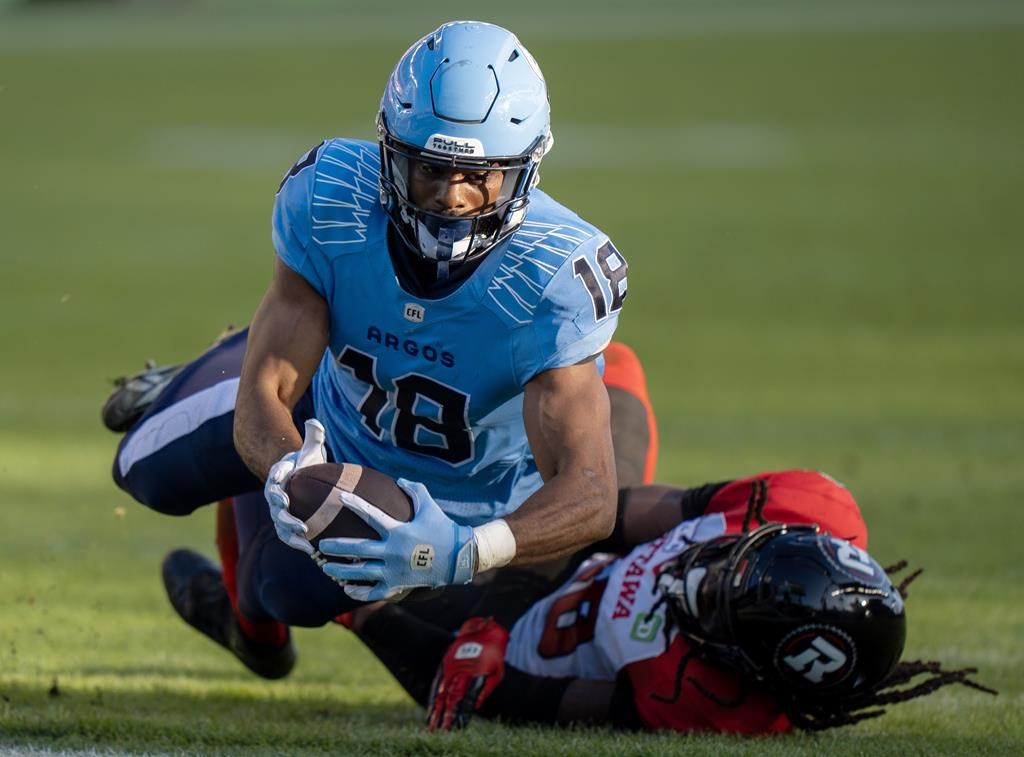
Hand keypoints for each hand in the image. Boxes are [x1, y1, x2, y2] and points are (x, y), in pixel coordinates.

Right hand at [263, 418, 326, 554]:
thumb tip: (313, 422)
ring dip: (291, 534)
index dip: (277, 489)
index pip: (274, 481)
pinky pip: (288, 535)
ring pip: (280, 525)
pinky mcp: (286, 523)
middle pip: (275, 508)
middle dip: (285, 517)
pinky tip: (312, 550)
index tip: (283, 497)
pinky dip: (297, 543)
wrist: (300, 478)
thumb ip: (313, 436)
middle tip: (299, 524)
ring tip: (306, 542)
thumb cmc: (305, 463)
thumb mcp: (310, 449)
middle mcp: (274, 494)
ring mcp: (278, 510)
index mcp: (279, 475)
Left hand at [318, 479, 475, 600]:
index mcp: (398, 530)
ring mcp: (394, 570)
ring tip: (326, 568)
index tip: (340, 497)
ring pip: (360, 573)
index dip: (354, 504)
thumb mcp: (429, 505)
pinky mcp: (397, 585)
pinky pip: (373, 592)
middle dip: (336, 547)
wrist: (459, 557)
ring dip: (341, 571)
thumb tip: (399, 480)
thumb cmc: (442, 528)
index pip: (371, 515)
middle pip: (357, 549)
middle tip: (321, 545)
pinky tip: (347, 589)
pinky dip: (358, 591)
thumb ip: (414, 490)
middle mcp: (392, 551)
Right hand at [427, 617, 508, 730]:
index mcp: (474, 673)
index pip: (466, 698)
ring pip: (441, 691)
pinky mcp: (446, 661)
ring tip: (433, 725)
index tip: (459, 726)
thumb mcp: (498, 671)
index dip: (462, 713)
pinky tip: (432, 707)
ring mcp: (450, 665)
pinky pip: (438, 681)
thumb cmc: (496, 652)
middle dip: (447, 715)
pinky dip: (434, 696)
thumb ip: (487, 689)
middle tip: (443, 731)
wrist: (484, 628)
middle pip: (451, 697)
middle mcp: (459, 670)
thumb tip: (477, 706)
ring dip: (438, 709)